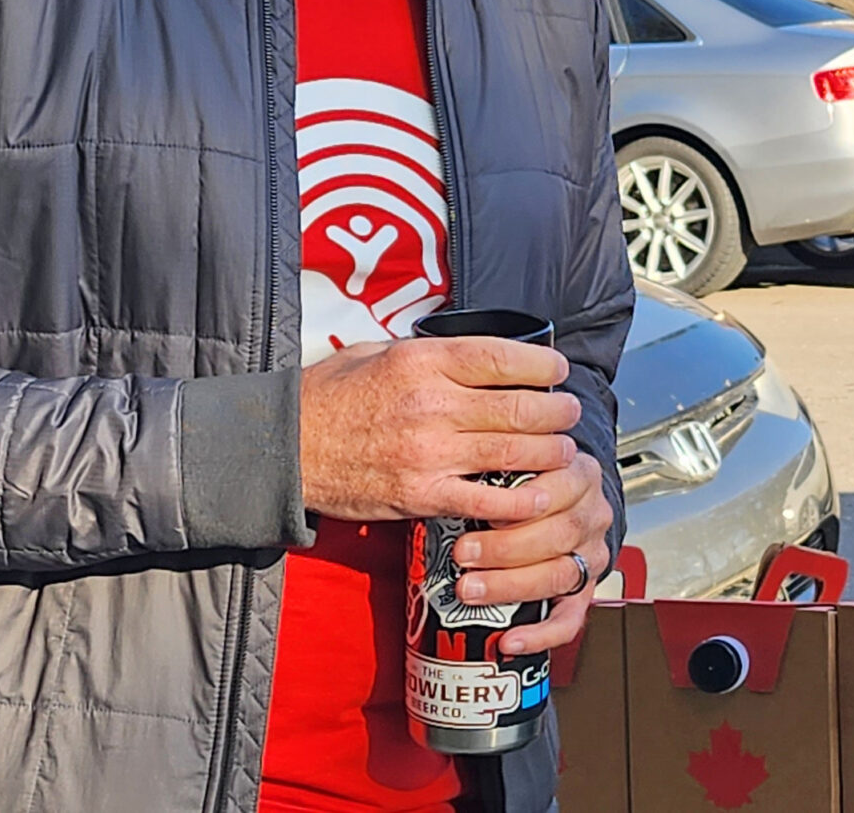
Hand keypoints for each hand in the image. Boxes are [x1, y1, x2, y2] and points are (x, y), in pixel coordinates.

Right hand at [299, 336, 580, 521]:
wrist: (283, 448)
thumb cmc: (330, 395)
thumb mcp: (377, 351)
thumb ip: (430, 353)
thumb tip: (478, 352)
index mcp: (422, 361)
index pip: (503, 357)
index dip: (543, 364)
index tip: (558, 369)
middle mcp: (432, 404)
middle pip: (522, 406)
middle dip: (558, 410)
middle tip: (570, 412)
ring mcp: (429, 452)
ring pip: (515, 451)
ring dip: (551, 452)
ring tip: (563, 451)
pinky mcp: (423, 494)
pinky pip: (488, 499)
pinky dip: (521, 501)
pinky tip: (539, 497)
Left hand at [447, 450, 614, 655]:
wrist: (562, 505)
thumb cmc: (535, 484)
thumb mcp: (524, 462)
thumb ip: (505, 466)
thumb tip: (462, 472)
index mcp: (581, 476)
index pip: (560, 487)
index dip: (524, 504)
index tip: (488, 512)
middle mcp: (591, 517)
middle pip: (559, 533)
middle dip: (506, 548)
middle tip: (464, 554)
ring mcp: (590, 557)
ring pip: (560, 576)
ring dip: (510, 585)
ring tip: (471, 589)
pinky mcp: (583, 593)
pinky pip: (568, 620)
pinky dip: (538, 634)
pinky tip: (509, 639)